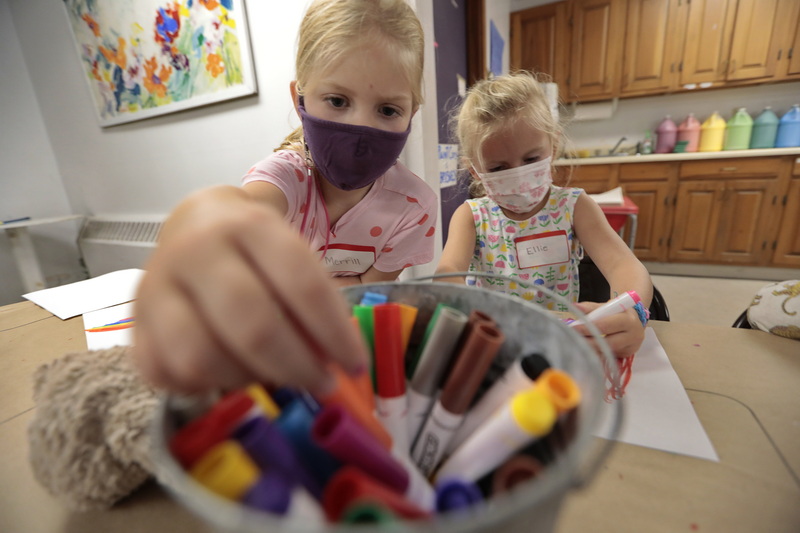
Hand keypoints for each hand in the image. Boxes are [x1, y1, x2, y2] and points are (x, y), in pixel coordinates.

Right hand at [132, 186, 367, 394]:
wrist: (193, 226)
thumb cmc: (254, 250)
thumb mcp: (289, 257)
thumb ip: (312, 303)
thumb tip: (336, 364)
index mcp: (248, 227)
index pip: (300, 284)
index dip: (333, 332)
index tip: (354, 365)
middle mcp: (196, 251)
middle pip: (251, 326)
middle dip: (296, 366)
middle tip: (321, 384)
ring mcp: (155, 288)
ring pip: (202, 357)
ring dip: (246, 378)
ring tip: (269, 376)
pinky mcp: (134, 323)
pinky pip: (166, 374)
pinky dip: (202, 386)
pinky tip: (227, 375)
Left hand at [570, 301, 645, 357]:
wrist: (635, 322)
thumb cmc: (619, 313)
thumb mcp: (608, 307)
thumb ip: (591, 307)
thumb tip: (575, 306)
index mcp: (629, 320)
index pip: (606, 325)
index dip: (588, 327)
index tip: (573, 328)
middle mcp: (633, 335)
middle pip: (607, 342)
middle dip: (588, 341)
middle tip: (572, 339)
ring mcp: (631, 348)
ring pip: (607, 350)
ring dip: (590, 348)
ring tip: (576, 344)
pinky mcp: (627, 355)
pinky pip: (608, 355)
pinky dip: (595, 352)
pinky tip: (585, 350)